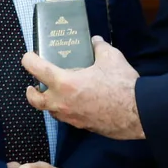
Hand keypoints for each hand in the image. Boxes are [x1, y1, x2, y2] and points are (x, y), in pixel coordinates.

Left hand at [23, 37, 144, 140]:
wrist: (138, 113)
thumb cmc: (121, 84)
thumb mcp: (110, 57)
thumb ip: (99, 47)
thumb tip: (95, 41)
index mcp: (65, 83)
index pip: (36, 70)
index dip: (29, 60)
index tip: (29, 56)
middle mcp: (63, 103)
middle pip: (36, 100)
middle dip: (31, 92)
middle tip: (34, 84)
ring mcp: (72, 118)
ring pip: (52, 111)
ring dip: (51, 101)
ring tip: (60, 91)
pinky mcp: (83, 127)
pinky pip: (68, 117)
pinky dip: (67, 109)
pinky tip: (79, 101)